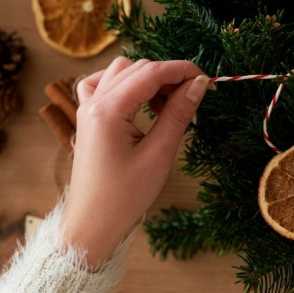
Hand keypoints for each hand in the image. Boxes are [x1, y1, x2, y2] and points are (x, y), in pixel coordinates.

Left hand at [62, 58, 209, 266]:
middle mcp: (93, 102)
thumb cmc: (124, 197)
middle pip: (136, 68)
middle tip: (193, 97)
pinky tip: (140, 103)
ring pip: (120, 72)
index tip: (207, 81)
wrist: (92, 224)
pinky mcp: (87, 118)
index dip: (182, 71)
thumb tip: (198, 85)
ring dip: (148, 80)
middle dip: (167, 76)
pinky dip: (125, 85)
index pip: (150, 72)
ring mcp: (86, 108)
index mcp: (108, 109)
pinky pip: (103, 85)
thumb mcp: (158, 154)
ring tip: (168, 105)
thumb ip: (177, 114)